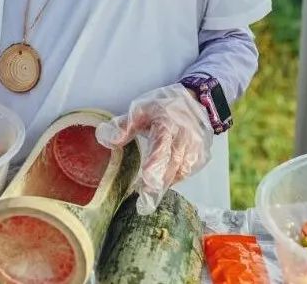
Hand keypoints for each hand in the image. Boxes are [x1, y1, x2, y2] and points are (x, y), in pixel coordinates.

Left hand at [95, 84, 213, 214]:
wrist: (196, 102)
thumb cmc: (164, 106)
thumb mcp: (141, 109)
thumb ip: (124, 126)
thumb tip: (105, 139)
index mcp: (168, 124)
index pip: (161, 146)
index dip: (155, 163)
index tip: (146, 179)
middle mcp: (185, 138)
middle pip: (172, 165)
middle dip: (158, 185)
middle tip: (144, 204)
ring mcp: (196, 148)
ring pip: (180, 172)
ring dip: (164, 185)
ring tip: (148, 199)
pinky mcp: (201, 156)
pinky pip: (186, 172)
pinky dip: (174, 179)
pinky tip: (161, 185)